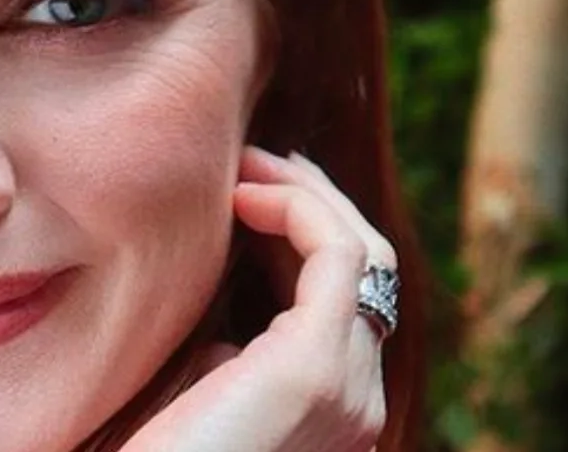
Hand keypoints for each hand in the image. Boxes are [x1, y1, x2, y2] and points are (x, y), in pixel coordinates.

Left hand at [119, 147, 396, 451]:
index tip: (249, 193)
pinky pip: (337, 253)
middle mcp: (358, 401)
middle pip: (366, 269)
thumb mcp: (201, 399)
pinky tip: (244, 193)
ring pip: (360, 251)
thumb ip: (230, 363)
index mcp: (333, 408)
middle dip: (315, 201)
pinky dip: (297, 206)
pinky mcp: (315, 367)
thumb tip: (229, 328)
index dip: (306, 233)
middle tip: (256, 160)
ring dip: (305, 192)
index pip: (345, 298)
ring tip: (246, 165)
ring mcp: (346, 386)